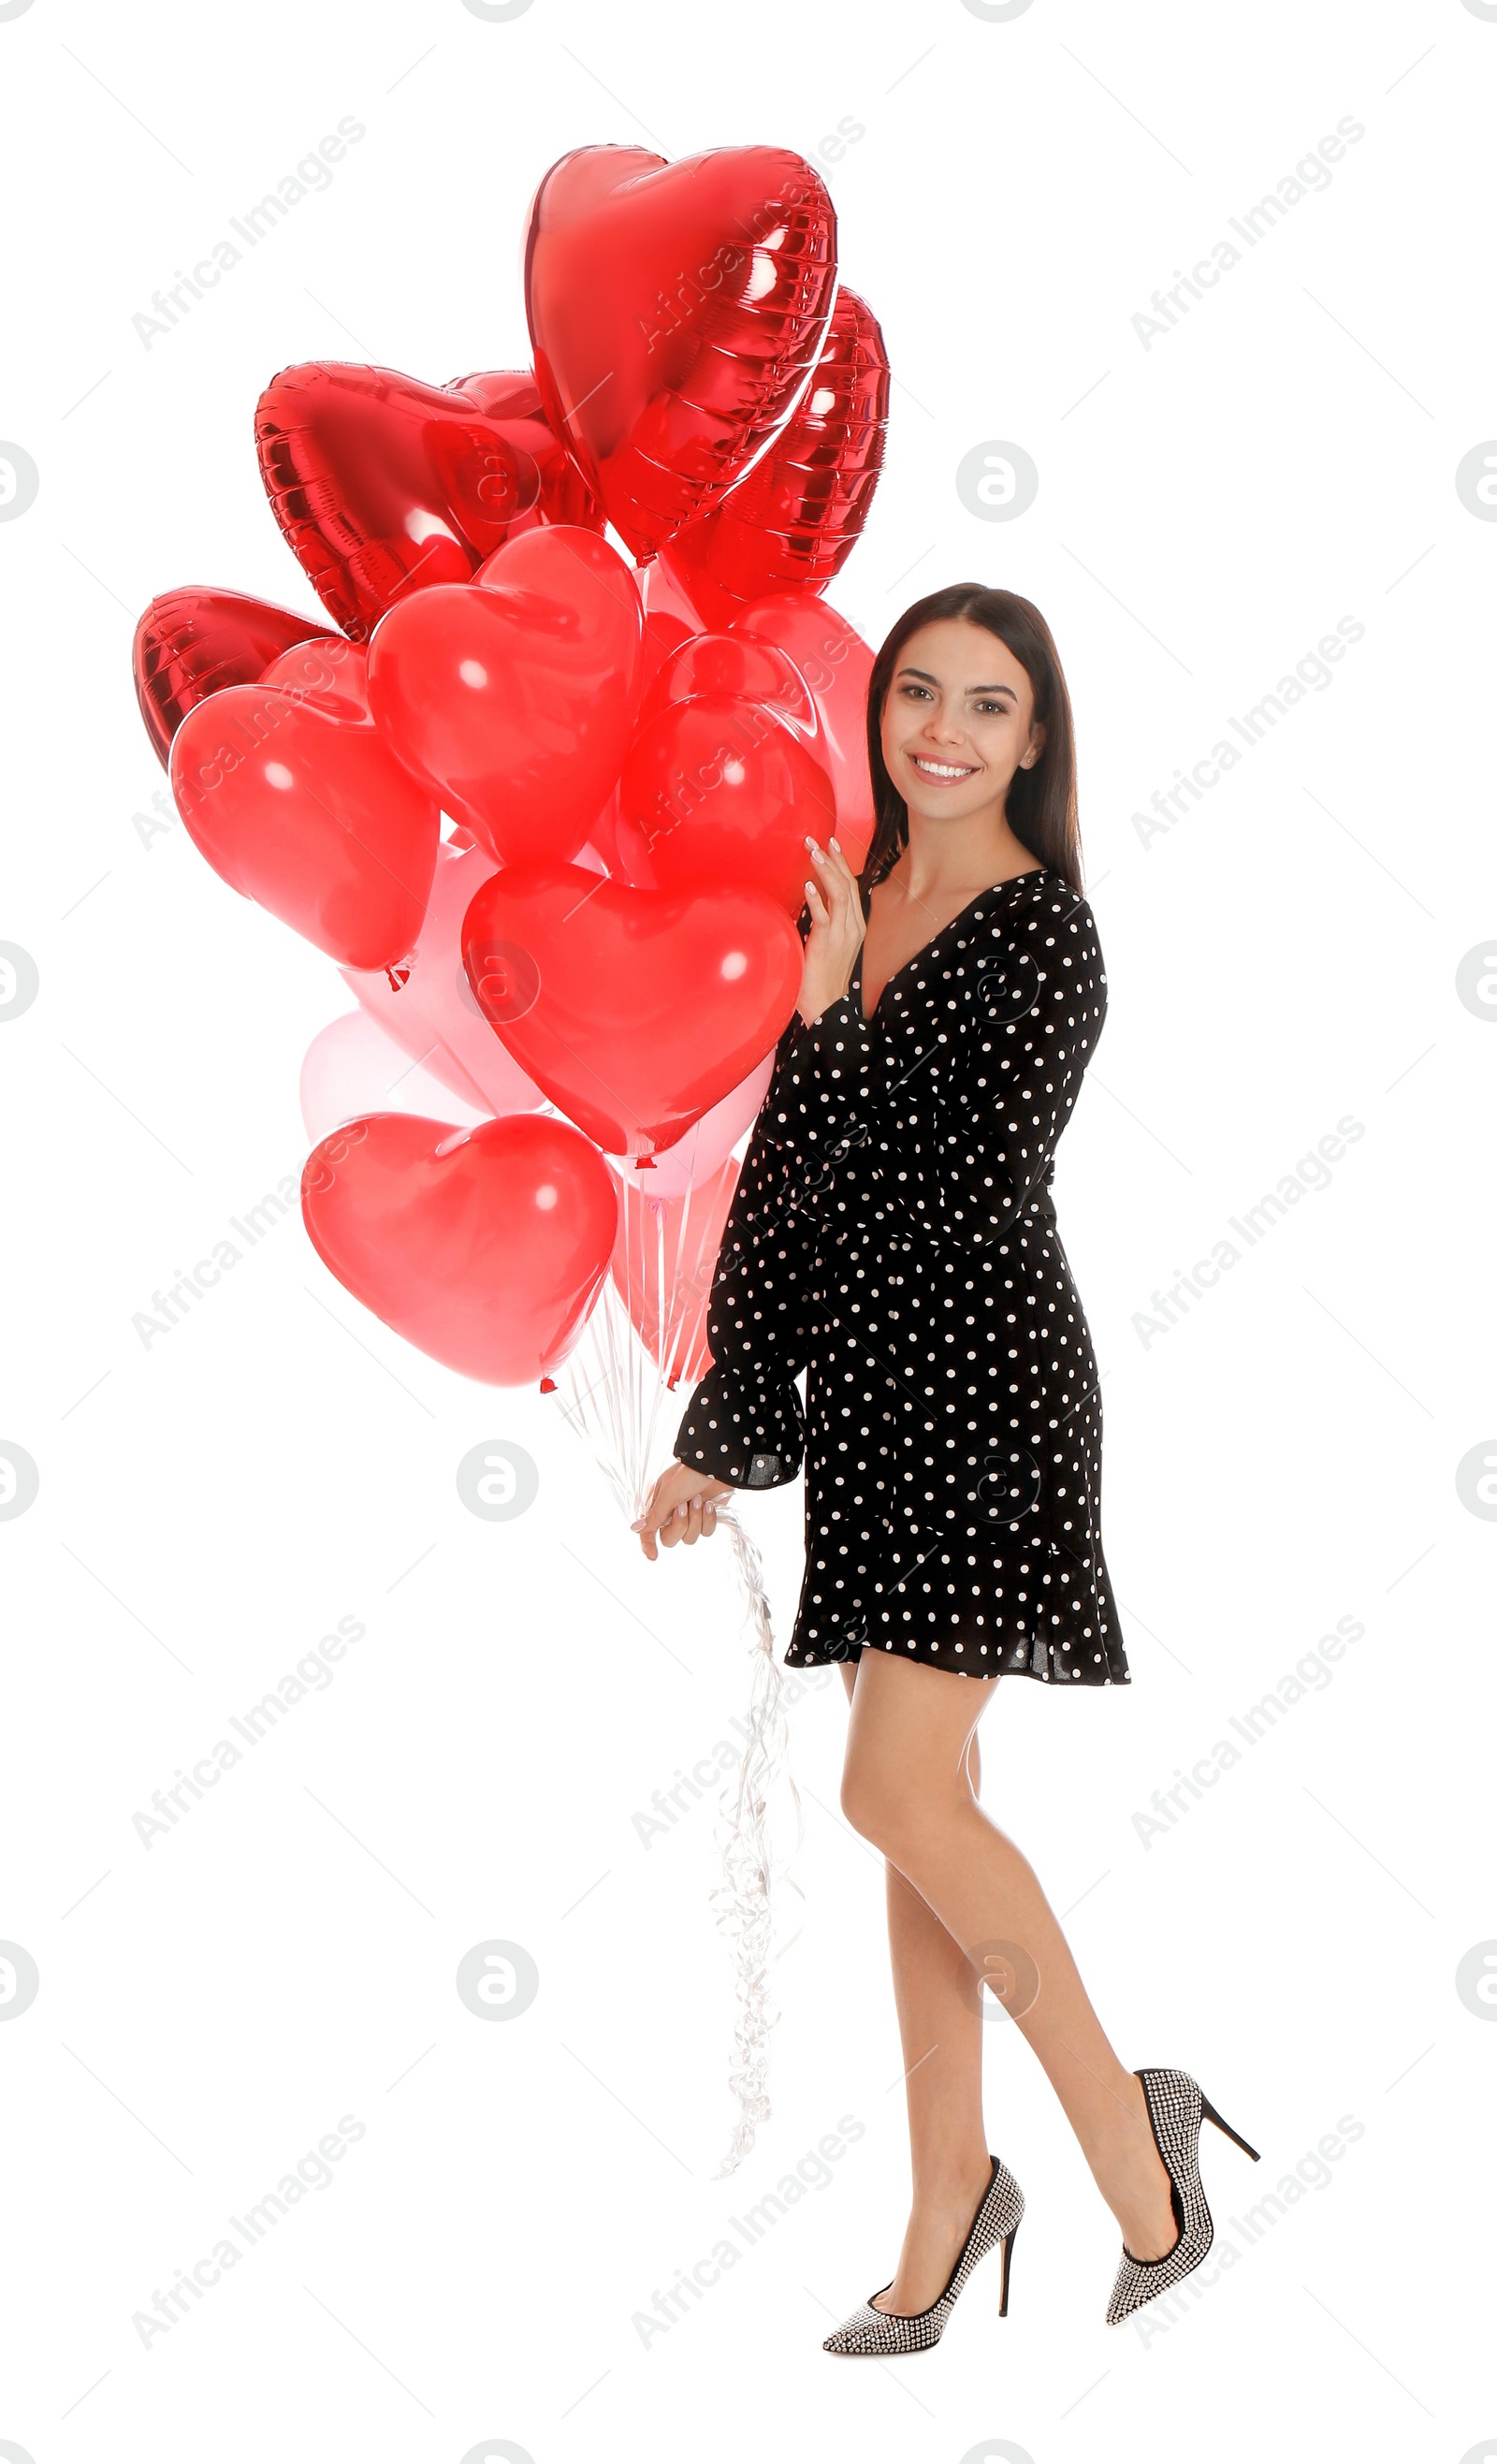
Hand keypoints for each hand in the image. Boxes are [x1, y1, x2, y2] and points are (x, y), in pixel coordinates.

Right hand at [633, 1460, 732, 1559]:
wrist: (717, 1466)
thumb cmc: (689, 1473)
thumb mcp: (669, 1492)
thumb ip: (655, 1514)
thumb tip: (636, 1529)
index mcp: (659, 1506)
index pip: (648, 1530)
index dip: (648, 1544)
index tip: (653, 1556)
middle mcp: (672, 1514)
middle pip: (670, 1539)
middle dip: (680, 1525)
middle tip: (684, 1506)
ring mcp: (690, 1517)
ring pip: (689, 1537)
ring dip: (696, 1519)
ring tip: (700, 1500)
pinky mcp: (706, 1518)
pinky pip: (706, 1532)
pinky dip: (709, 1519)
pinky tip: (710, 1504)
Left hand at [798, 836, 865, 1024]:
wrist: (826, 1005)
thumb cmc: (823, 976)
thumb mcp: (827, 943)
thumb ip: (824, 922)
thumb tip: (810, 900)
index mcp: (856, 925)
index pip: (851, 886)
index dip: (841, 864)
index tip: (830, 845)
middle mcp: (854, 926)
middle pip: (848, 884)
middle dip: (833, 859)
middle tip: (817, 839)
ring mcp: (843, 934)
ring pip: (839, 893)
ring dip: (825, 870)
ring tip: (813, 852)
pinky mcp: (828, 943)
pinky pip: (824, 915)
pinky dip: (816, 897)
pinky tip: (808, 884)